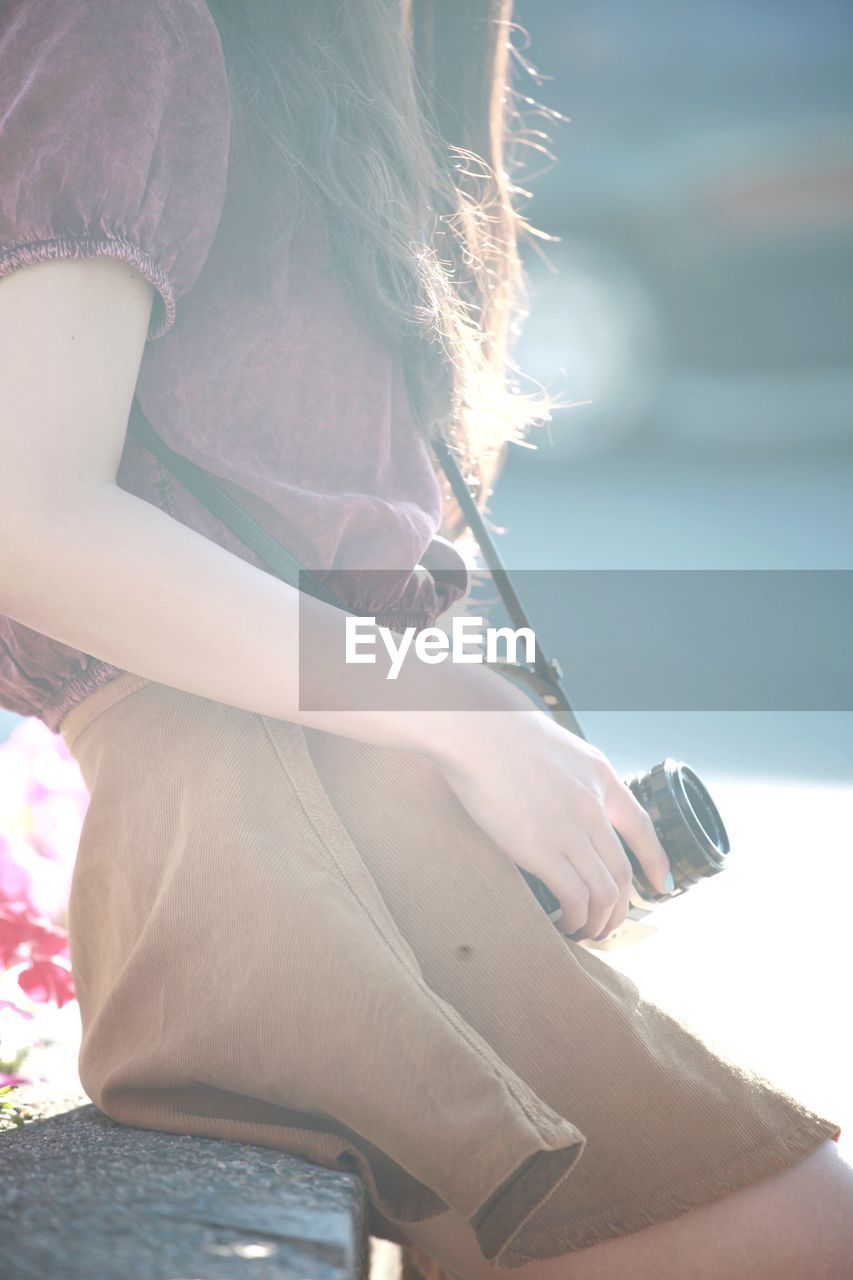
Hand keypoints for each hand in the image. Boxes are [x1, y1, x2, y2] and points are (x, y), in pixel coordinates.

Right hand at [438, 708, 672, 940]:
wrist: (476, 729)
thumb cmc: (499, 731)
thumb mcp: (553, 746)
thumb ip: (566, 776)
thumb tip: (557, 797)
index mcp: (600, 776)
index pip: (642, 826)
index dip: (656, 860)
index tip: (662, 884)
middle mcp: (595, 806)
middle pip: (623, 871)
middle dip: (620, 907)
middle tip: (608, 924)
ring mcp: (572, 829)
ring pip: (606, 891)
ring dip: (600, 920)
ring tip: (586, 932)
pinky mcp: (542, 850)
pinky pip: (576, 897)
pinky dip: (576, 918)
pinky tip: (565, 923)